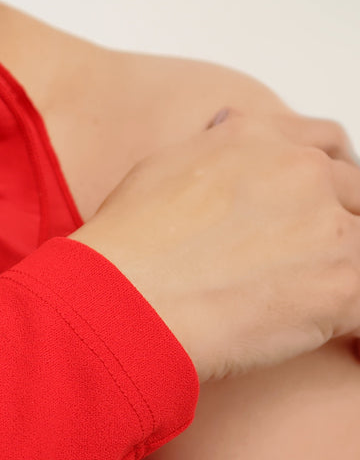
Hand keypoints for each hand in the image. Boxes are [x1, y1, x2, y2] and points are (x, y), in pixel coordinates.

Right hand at [68, 108, 359, 380]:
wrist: (123, 300)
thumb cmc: (123, 250)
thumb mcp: (157, 171)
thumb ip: (209, 150)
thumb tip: (225, 131)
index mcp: (255, 139)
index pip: (321, 142)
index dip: (324, 173)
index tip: (316, 200)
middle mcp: (299, 172)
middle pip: (352, 191)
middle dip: (332, 224)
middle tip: (299, 263)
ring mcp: (328, 227)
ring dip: (338, 270)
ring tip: (300, 301)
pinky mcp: (344, 286)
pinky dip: (346, 316)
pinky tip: (320, 328)